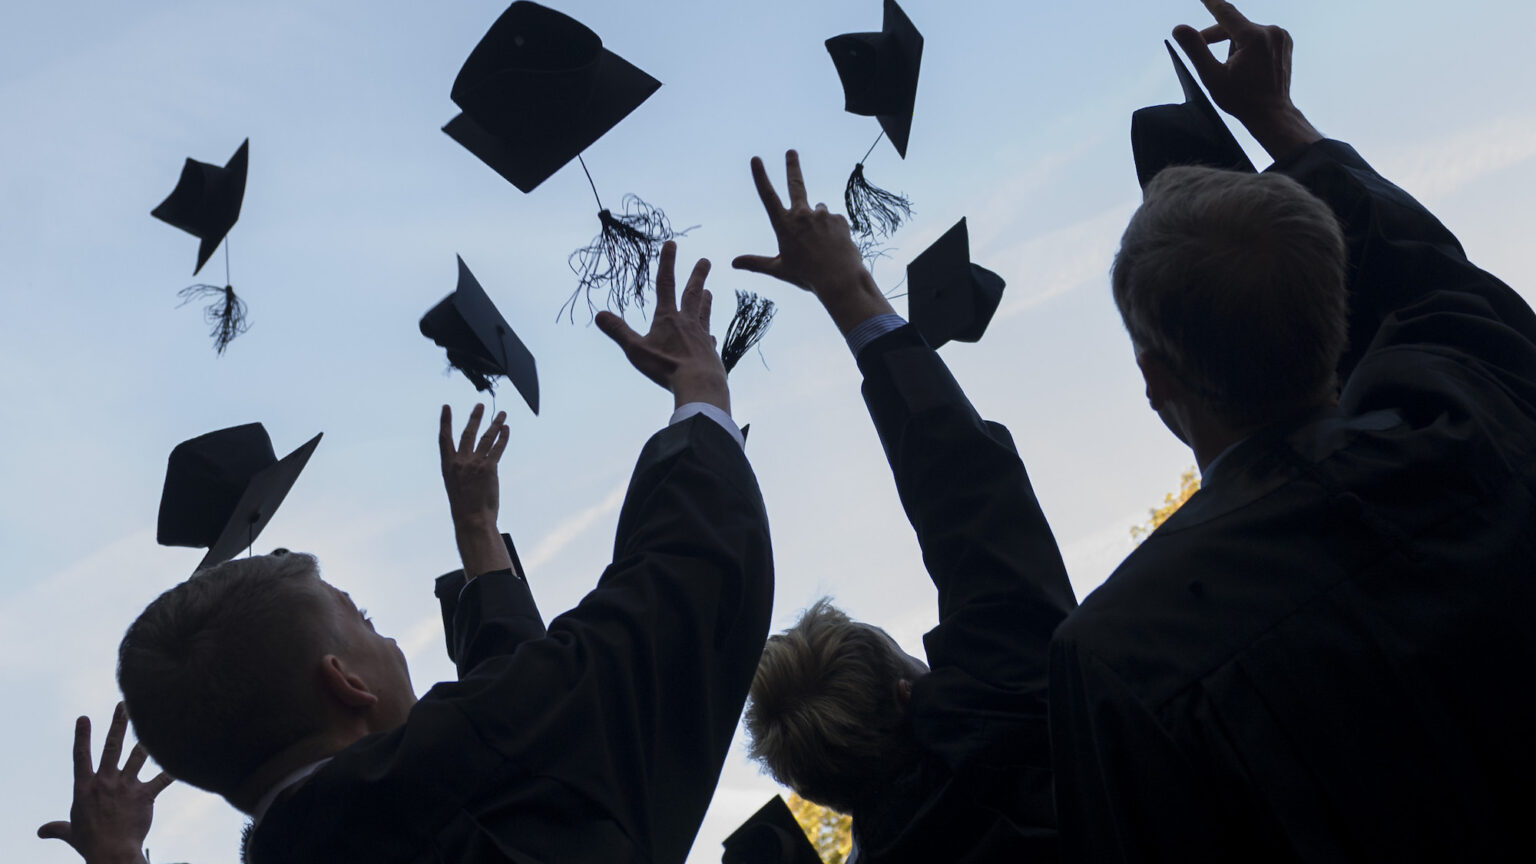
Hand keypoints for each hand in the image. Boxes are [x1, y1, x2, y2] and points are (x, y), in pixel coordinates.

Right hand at [37, 703, 170, 863]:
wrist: (112, 853)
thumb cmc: (91, 843)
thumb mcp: (70, 833)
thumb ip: (57, 828)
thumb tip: (41, 832)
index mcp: (84, 787)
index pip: (80, 757)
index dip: (82, 737)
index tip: (83, 718)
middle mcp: (105, 782)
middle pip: (112, 747)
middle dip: (118, 724)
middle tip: (124, 705)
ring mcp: (125, 786)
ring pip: (139, 756)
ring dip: (147, 740)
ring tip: (156, 723)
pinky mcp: (144, 795)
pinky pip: (162, 778)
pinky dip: (173, 768)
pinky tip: (184, 757)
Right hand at [439, 404, 513, 577]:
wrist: (472, 520)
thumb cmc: (465, 507)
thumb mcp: (455, 486)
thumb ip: (460, 471)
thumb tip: (468, 463)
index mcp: (448, 466)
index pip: (444, 438)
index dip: (445, 421)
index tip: (446, 407)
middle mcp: (460, 462)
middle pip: (468, 433)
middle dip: (475, 417)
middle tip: (480, 405)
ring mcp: (474, 464)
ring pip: (486, 437)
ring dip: (495, 424)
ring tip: (502, 414)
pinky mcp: (489, 468)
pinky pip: (497, 448)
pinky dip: (503, 437)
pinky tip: (506, 429)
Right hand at [596, 241, 730, 413]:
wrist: (700, 384)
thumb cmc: (666, 367)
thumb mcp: (636, 349)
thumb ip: (618, 331)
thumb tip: (599, 314)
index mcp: (667, 318)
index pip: (665, 284)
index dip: (667, 262)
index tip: (671, 244)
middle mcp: (687, 322)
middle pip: (692, 294)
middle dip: (697, 276)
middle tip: (705, 261)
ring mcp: (701, 336)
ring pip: (703, 313)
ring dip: (705, 301)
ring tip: (708, 292)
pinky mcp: (710, 353)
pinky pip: (708, 340)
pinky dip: (708, 335)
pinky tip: (710, 337)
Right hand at [733, 151, 892, 333]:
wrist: (839, 279)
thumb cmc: (807, 277)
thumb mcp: (779, 269)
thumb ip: (756, 263)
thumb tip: (733, 263)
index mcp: (784, 225)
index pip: (768, 196)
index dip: (761, 176)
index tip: (756, 159)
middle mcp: (802, 215)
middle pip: (796, 184)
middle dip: (792, 165)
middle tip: (791, 152)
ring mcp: (822, 215)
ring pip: (817, 211)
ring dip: (817, 221)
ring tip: (821, 244)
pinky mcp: (839, 218)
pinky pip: (833, 221)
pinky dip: (832, 230)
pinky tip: (834, 245)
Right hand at [1172, 1, 1320, 160]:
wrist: (1272, 114)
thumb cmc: (1241, 99)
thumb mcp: (1212, 76)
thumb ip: (1195, 49)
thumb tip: (1179, 28)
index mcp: (1253, 37)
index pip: (1225, 12)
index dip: (1211, 2)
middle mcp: (1270, 31)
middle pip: (1234, 25)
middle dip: (1217, 37)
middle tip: (1203, 53)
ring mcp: (1281, 36)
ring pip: (1247, 31)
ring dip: (1233, 43)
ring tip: (1232, 68)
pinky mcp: (1285, 41)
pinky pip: (1260, 36)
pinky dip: (1248, 45)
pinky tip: (1246, 65)